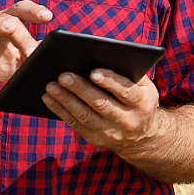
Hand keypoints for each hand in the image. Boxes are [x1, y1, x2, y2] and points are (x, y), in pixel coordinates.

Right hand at [0, 0, 51, 93]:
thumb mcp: (14, 65)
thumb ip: (30, 59)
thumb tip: (53, 58)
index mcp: (8, 26)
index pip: (24, 13)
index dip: (36, 12)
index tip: (49, 17)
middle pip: (12, 15)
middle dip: (27, 17)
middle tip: (42, 20)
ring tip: (9, 28)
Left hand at [42, 67, 168, 155]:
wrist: (143, 137)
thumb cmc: (139, 100)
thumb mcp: (144, 87)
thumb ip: (130, 73)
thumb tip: (104, 54)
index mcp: (142, 103)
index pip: (126, 91)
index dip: (110, 82)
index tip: (93, 71)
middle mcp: (128, 121)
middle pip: (101, 104)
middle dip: (81, 89)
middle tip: (63, 75)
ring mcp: (111, 133)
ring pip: (85, 116)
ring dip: (66, 100)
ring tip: (51, 85)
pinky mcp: (96, 140)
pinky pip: (76, 124)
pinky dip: (60, 111)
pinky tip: (49, 98)